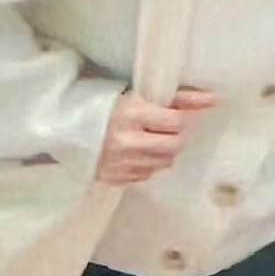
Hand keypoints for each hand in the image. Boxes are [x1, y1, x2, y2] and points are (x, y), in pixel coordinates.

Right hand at [95, 87, 217, 184]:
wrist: (65, 128)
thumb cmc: (101, 106)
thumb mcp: (134, 96)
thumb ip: (170, 100)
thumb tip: (208, 100)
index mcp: (131, 114)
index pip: (176, 121)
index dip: (192, 114)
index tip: (202, 108)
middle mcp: (128, 142)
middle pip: (175, 145)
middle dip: (180, 134)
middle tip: (176, 124)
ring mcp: (122, 164)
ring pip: (164, 162)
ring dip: (167, 148)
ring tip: (155, 135)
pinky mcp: (116, 179)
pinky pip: (148, 174)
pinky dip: (151, 162)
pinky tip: (142, 149)